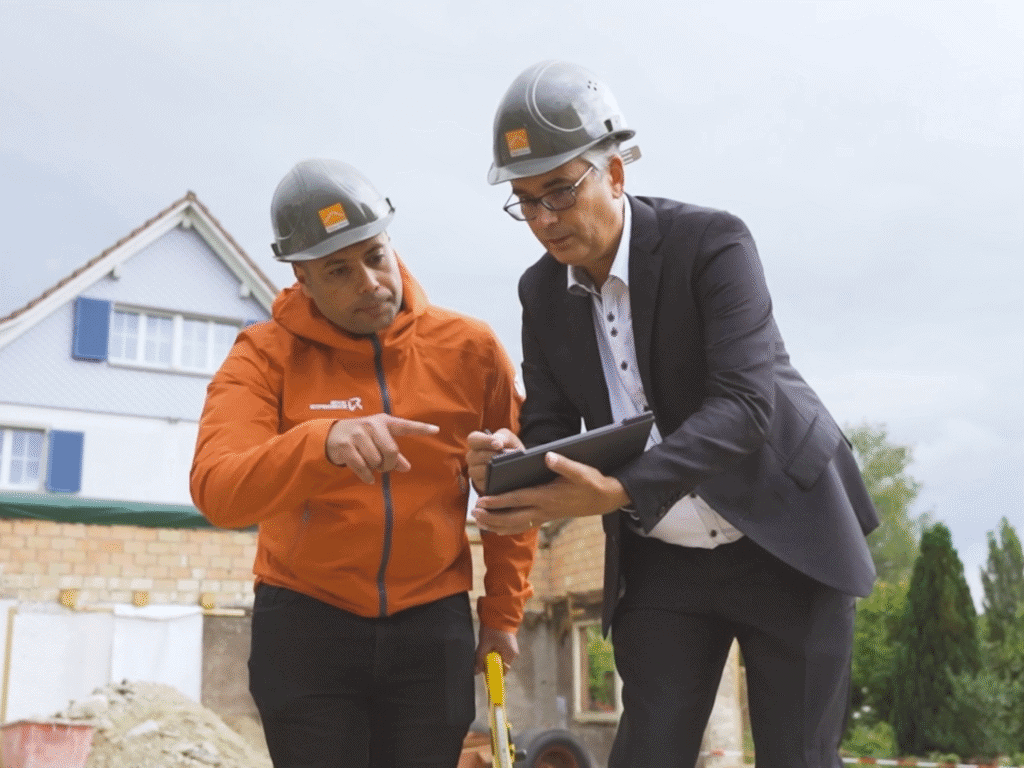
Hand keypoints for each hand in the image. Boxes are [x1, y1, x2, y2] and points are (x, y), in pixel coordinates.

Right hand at [326, 414, 438, 482]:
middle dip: (389, 464)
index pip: (405, 425)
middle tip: (384, 466)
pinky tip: (367, 477)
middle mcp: (372, 425)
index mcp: (384, 422)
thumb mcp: (377, 440)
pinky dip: (367, 476)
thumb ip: (393, 453)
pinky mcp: (346, 446)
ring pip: (376, 461)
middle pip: (391, 451)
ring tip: (371, 464)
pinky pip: (362, 467)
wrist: (331, 434)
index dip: (421, 428)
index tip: (436, 429)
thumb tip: (406, 468)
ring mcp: (357, 435)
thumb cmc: (361, 437)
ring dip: (375, 469)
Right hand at [466, 429, 523, 493]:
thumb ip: (504, 437)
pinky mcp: (480, 484)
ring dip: (491, 469)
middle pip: (475, 456)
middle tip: (504, 457)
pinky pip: (482, 483)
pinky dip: (492, 480)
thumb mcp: (509, 440)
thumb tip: (498, 444)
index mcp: (477, 443)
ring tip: (505, 467)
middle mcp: (472, 457)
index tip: (498, 445)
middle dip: (491, 456)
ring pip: (476, 471)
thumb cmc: (510, 449)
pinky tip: (503, 477)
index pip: (473, 439)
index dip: (484, 441)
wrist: (517, 466)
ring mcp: (474, 472)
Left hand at [473, 451, 629, 534]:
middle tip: (473, 513)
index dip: (499, 501)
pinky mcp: (547, 517)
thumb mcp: (581, 471)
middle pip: (513, 517)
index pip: (519, 499)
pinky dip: (509, 529)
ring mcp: (546, 515)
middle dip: (492, 516)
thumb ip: (563, 464)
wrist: (604, 499)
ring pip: (517, 525)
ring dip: (496, 525)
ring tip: (479, 521)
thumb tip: (547, 456)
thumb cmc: (591, 482)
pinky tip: (497, 528)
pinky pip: (525, 526)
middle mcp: (545, 509)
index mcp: (548, 496)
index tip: (483, 500)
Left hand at [475, 625, 518, 672]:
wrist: (498, 613)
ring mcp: (511, 648)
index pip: (503, 671)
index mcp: (510, 655)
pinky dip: (492, 651)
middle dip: (490, 663)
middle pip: (500, 665)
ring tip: (484, 649)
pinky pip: (499, 652)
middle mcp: (513, 653)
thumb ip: (480, 659)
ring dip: (490, 656)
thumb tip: (476, 672)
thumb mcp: (484, 644)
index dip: (493, 673)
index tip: (484, 672)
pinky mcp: (507, 643)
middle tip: (481, 658)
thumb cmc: (493, 628)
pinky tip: (487, 646)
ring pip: (499, 658)